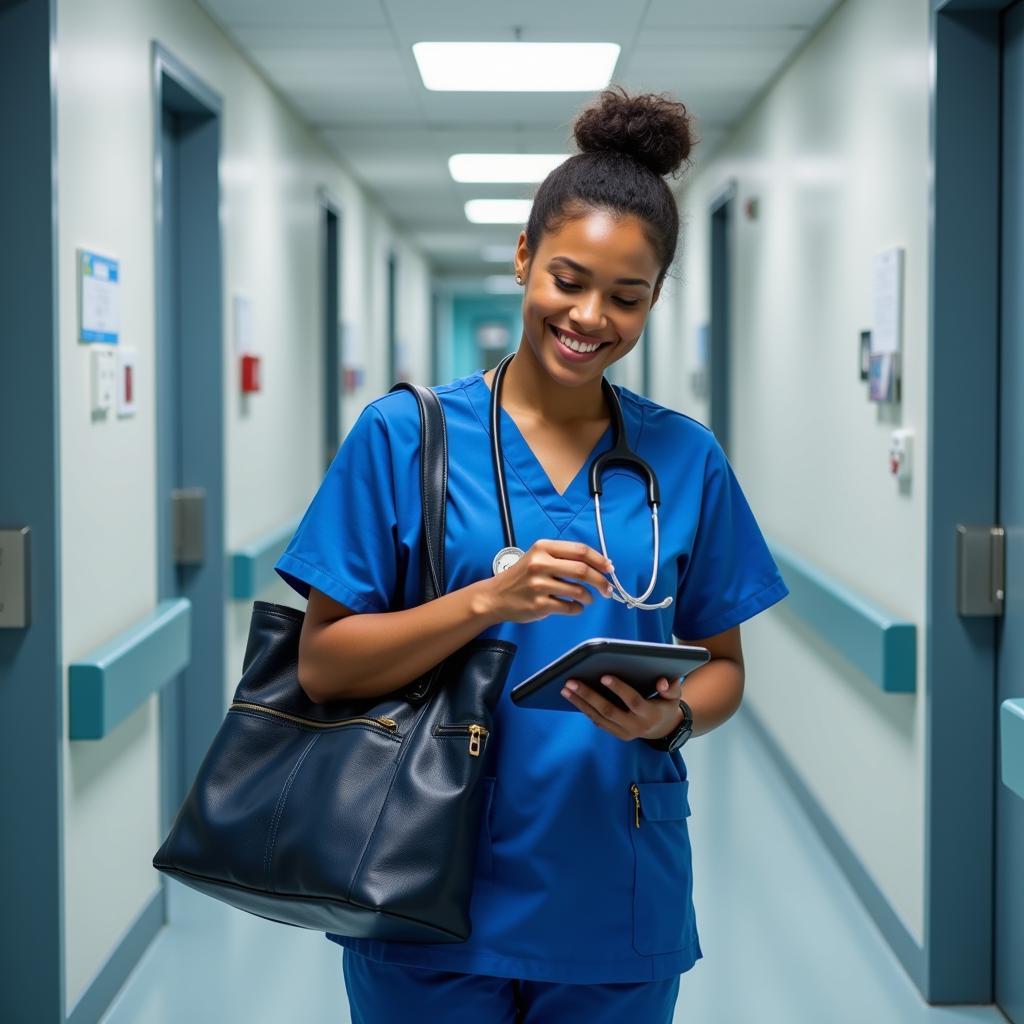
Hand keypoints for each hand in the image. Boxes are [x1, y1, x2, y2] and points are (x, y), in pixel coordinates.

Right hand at [478, 540, 614, 624]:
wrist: (495, 596)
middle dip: (601, 581)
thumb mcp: (538, 557)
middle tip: (608, 589)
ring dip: (589, 596)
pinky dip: (578, 608)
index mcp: (543, 547)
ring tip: (588, 598)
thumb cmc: (522, 576)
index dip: (599, 560)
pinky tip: (575, 607)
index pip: (580, 550)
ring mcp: (539, 585)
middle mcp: (541, 563)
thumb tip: (599, 565)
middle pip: (582, 570)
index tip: (609, 568)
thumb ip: (564, 558)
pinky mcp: (539, 604)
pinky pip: (569, 607)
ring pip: (578, 590)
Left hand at [560, 674, 683, 741]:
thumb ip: (671, 687)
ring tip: (566, 688)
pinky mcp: (615, 733)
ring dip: (580, 702)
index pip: (632, 701)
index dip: (618, 689)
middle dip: (589, 695)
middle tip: (572, 682)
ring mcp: (624, 732)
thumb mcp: (674, 696)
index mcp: (649, 714)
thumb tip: (662, 682)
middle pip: (608, 711)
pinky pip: (597, 721)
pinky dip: (584, 709)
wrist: (662, 728)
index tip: (603, 676)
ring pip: (598, 717)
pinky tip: (572, 697)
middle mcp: (635, 726)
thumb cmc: (665, 704)